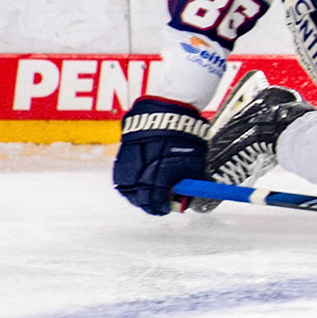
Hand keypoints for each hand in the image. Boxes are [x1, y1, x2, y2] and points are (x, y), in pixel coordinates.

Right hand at [112, 98, 208, 214]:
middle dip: (150, 203)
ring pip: (128, 190)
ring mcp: (129, 164)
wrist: (168, 110)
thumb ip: (189, 184)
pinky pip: (121, 176)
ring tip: (147, 193)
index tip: (169, 207)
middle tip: (158, 203)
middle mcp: (141, 173)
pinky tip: (137, 181)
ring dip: (137, 194)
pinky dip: (128, 182)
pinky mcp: (121, 156)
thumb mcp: (195, 162)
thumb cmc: (185, 136)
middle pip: (141, 199)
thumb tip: (186, 199)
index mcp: (160, 177)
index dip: (163, 207)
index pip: (157, 202)